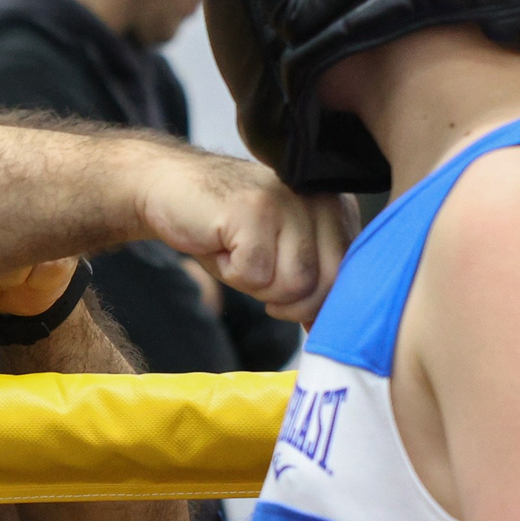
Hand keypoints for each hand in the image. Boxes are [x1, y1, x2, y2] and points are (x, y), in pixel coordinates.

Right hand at [134, 151, 352, 324]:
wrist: (169, 189)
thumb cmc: (226, 229)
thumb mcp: (280, 258)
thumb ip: (312, 286)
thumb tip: (332, 331)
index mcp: (337, 210)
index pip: (350, 279)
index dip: (313, 302)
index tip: (281, 294)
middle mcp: (321, 200)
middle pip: (325, 287)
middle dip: (285, 299)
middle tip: (255, 273)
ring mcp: (288, 201)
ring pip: (293, 285)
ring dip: (255, 284)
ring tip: (237, 252)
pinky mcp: (254, 209)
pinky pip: (254, 275)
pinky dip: (229, 272)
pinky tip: (219, 243)